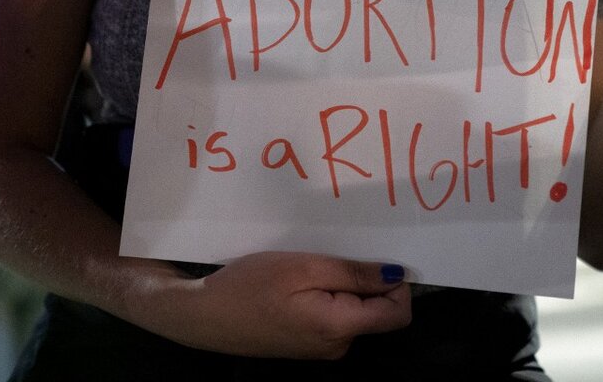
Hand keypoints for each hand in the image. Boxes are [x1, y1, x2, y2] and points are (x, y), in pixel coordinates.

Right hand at [147, 251, 410, 359]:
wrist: (204, 316)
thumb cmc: (250, 286)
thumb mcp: (303, 267)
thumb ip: (353, 274)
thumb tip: (397, 276)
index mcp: (340, 327)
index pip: (397, 313)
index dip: (397, 284)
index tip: (375, 256)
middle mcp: (338, 345)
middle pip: (376, 311)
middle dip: (363, 280)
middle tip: (330, 254)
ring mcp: (322, 348)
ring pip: (354, 312)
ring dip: (342, 286)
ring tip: (308, 265)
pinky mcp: (308, 343)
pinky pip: (334, 317)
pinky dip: (326, 296)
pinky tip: (298, 281)